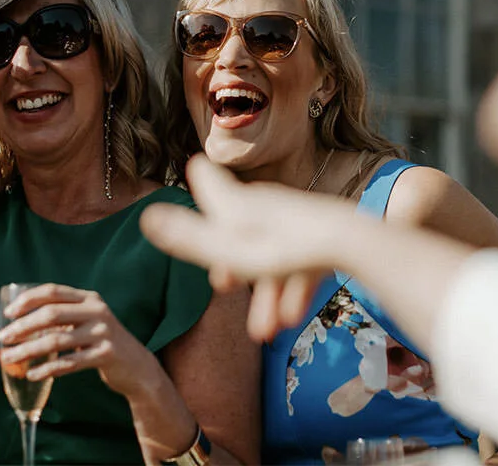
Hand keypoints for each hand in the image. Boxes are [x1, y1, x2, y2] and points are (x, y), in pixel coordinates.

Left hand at [0, 283, 158, 396]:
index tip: (8, 313)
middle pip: (51, 314)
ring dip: (28, 350)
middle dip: (22, 326)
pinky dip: (47, 369)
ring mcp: (102, 332)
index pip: (53, 291)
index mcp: (89, 298)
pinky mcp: (105, 354)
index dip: (28, 300)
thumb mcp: (87, 321)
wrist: (135, 365)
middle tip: (3, 338)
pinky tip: (32, 375)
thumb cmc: (101, 341)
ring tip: (9, 359)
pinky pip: (68, 363)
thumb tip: (19, 325)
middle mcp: (97, 310)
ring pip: (56, 340)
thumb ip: (62, 317)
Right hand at [140, 156, 356, 339]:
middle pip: (240, 227)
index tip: (195, 166)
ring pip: (271, 253)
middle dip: (230, 260)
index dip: (201, 178)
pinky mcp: (321, 234)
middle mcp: (266, 205)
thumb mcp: (230, 251)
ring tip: (265, 331)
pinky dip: (291, 290)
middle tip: (221, 285)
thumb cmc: (284, 248)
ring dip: (265, 293)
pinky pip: (299, 262)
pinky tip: (290, 319)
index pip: (211, 181)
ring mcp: (295, 218)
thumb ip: (190, 239)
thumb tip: (145, 216)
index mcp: (238, 203)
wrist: (352, 242)